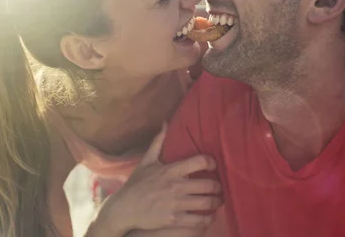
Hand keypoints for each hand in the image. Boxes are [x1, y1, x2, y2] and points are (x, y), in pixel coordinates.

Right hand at [100, 124, 221, 233]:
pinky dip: (208, 219)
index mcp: (171, 170)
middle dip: (218, 187)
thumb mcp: (146, 161)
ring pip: (207, 203)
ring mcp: (176, 204)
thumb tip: (165, 123)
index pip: (200, 162)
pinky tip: (208, 216)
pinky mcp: (175, 219)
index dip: (212, 163)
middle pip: (209, 185)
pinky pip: (199, 220)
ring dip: (217, 202)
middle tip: (220, 188)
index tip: (214, 166)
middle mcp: (176, 186)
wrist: (124, 208)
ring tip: (218, 201)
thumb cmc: (136, 184)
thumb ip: (158, 142)